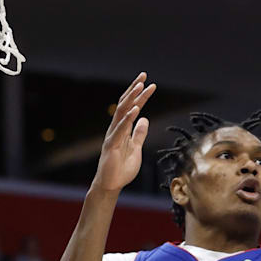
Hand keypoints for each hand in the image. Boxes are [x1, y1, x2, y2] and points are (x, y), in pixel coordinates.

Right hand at [91, 72, 155, 192]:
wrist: (111, 184)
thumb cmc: (122, 168)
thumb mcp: (136, 148)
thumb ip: (139, 134)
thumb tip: (145, 119)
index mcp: (123, 129)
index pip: (132, 107)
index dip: (140, 95)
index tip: (149, 83)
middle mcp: (116, 129)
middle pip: (125, 105)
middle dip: (134, 90)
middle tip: (144, 76)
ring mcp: (113, 136)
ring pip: (122, 113)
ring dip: (132, 99)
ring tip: (140, 86)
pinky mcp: (111, 145)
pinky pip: (120, 130)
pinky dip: (128, 119)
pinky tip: (136, 109)